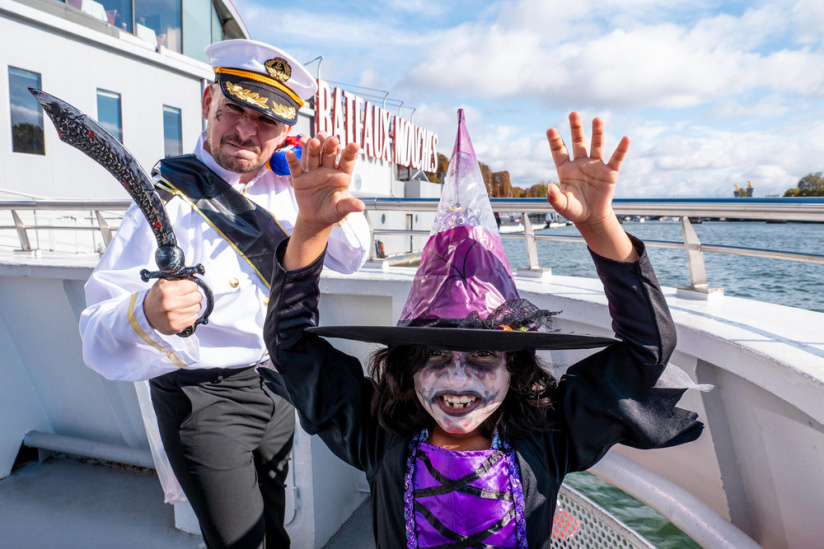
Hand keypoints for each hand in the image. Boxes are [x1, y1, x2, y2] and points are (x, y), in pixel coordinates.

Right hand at [144, 278, 201, 334]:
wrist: (146, 314)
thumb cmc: (158, 296)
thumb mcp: (164, 281)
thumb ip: (180, 276)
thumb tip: (196, 274)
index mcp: (166, 289)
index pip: (193, 285)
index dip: (190, 285)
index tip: (186, 287)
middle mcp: (170, 303)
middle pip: (197, 296)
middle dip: (193, 295)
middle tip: (186, 296)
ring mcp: (173, 316)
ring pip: (197, 307)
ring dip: (192, 305)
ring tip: (182, 305)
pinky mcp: (176, 326)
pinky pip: (194, 318)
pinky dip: (190, 315)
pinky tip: (181, 313)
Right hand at [286, 133, 364, 233]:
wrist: (316, 218)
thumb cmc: (332, 211)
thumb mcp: (341, 209)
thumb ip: (349, 205)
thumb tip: (361, 207)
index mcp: (341, 174)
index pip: (347, 161)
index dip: (350, 152)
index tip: (355, 145)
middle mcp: (328, 169)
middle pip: (329, 154)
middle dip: (330, 146)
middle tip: (332, 139)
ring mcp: (313, 172)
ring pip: (313, 157)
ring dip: (313, 149)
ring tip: (313, 141)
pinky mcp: (299, 178)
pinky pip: (296, 168)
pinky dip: (292, 161)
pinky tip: (290, 153)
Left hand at [545, 112, 629, 229]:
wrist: (591, 217)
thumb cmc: (574, 209)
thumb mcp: (562, 205)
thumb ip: (554, 197)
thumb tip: (550, 186)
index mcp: (566, 169)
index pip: (559, 151)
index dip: (555, 141)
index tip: (550, 130)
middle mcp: (581, 163)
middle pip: (578, 142)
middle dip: (576, 128)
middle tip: (573, 113)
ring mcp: (596, 166)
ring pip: (596, 145)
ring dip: (597, 133)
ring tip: (597, 119)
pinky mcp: (610, 173)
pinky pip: (616, 159)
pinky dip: (621, 149)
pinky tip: (626, 138)